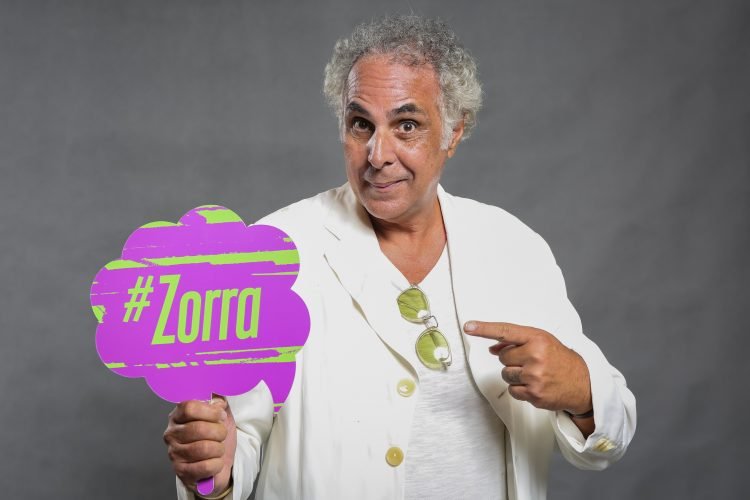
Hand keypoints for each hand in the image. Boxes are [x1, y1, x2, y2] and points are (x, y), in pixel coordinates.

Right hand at [164, 397, 235, 494]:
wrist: (218, 462)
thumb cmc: (216, 436)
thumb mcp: (219, 413)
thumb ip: (217, 399)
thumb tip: (219, 389)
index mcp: (179, 415)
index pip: (189, 407)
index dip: (209, 411)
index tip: (220, 415)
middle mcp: (172, 433)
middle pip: (198, 428)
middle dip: (219, 432)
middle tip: (222, 435)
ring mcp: (174, 453)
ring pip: (203, 448)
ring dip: (219, 449)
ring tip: (219, 449)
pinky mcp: (181, 472)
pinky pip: (205, 467)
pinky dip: (216, 464)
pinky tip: (215, 462)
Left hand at [464, 321, 591, 414]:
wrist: (583, 384)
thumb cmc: (559, 360)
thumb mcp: (542, 342)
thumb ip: (516, 343)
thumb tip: (492, 348)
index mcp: (537, 338)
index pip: (505, 331)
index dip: (484, 329)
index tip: (468, 326)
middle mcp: (535, 355)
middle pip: (503, 357)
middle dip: (512, 360)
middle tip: (530, 362)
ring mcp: (534, 376)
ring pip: (505, 374)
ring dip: (515, 375)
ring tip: (534, 374)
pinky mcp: (534, 394)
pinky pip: (512, 390)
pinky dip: (519, 389)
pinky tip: (534, 385)